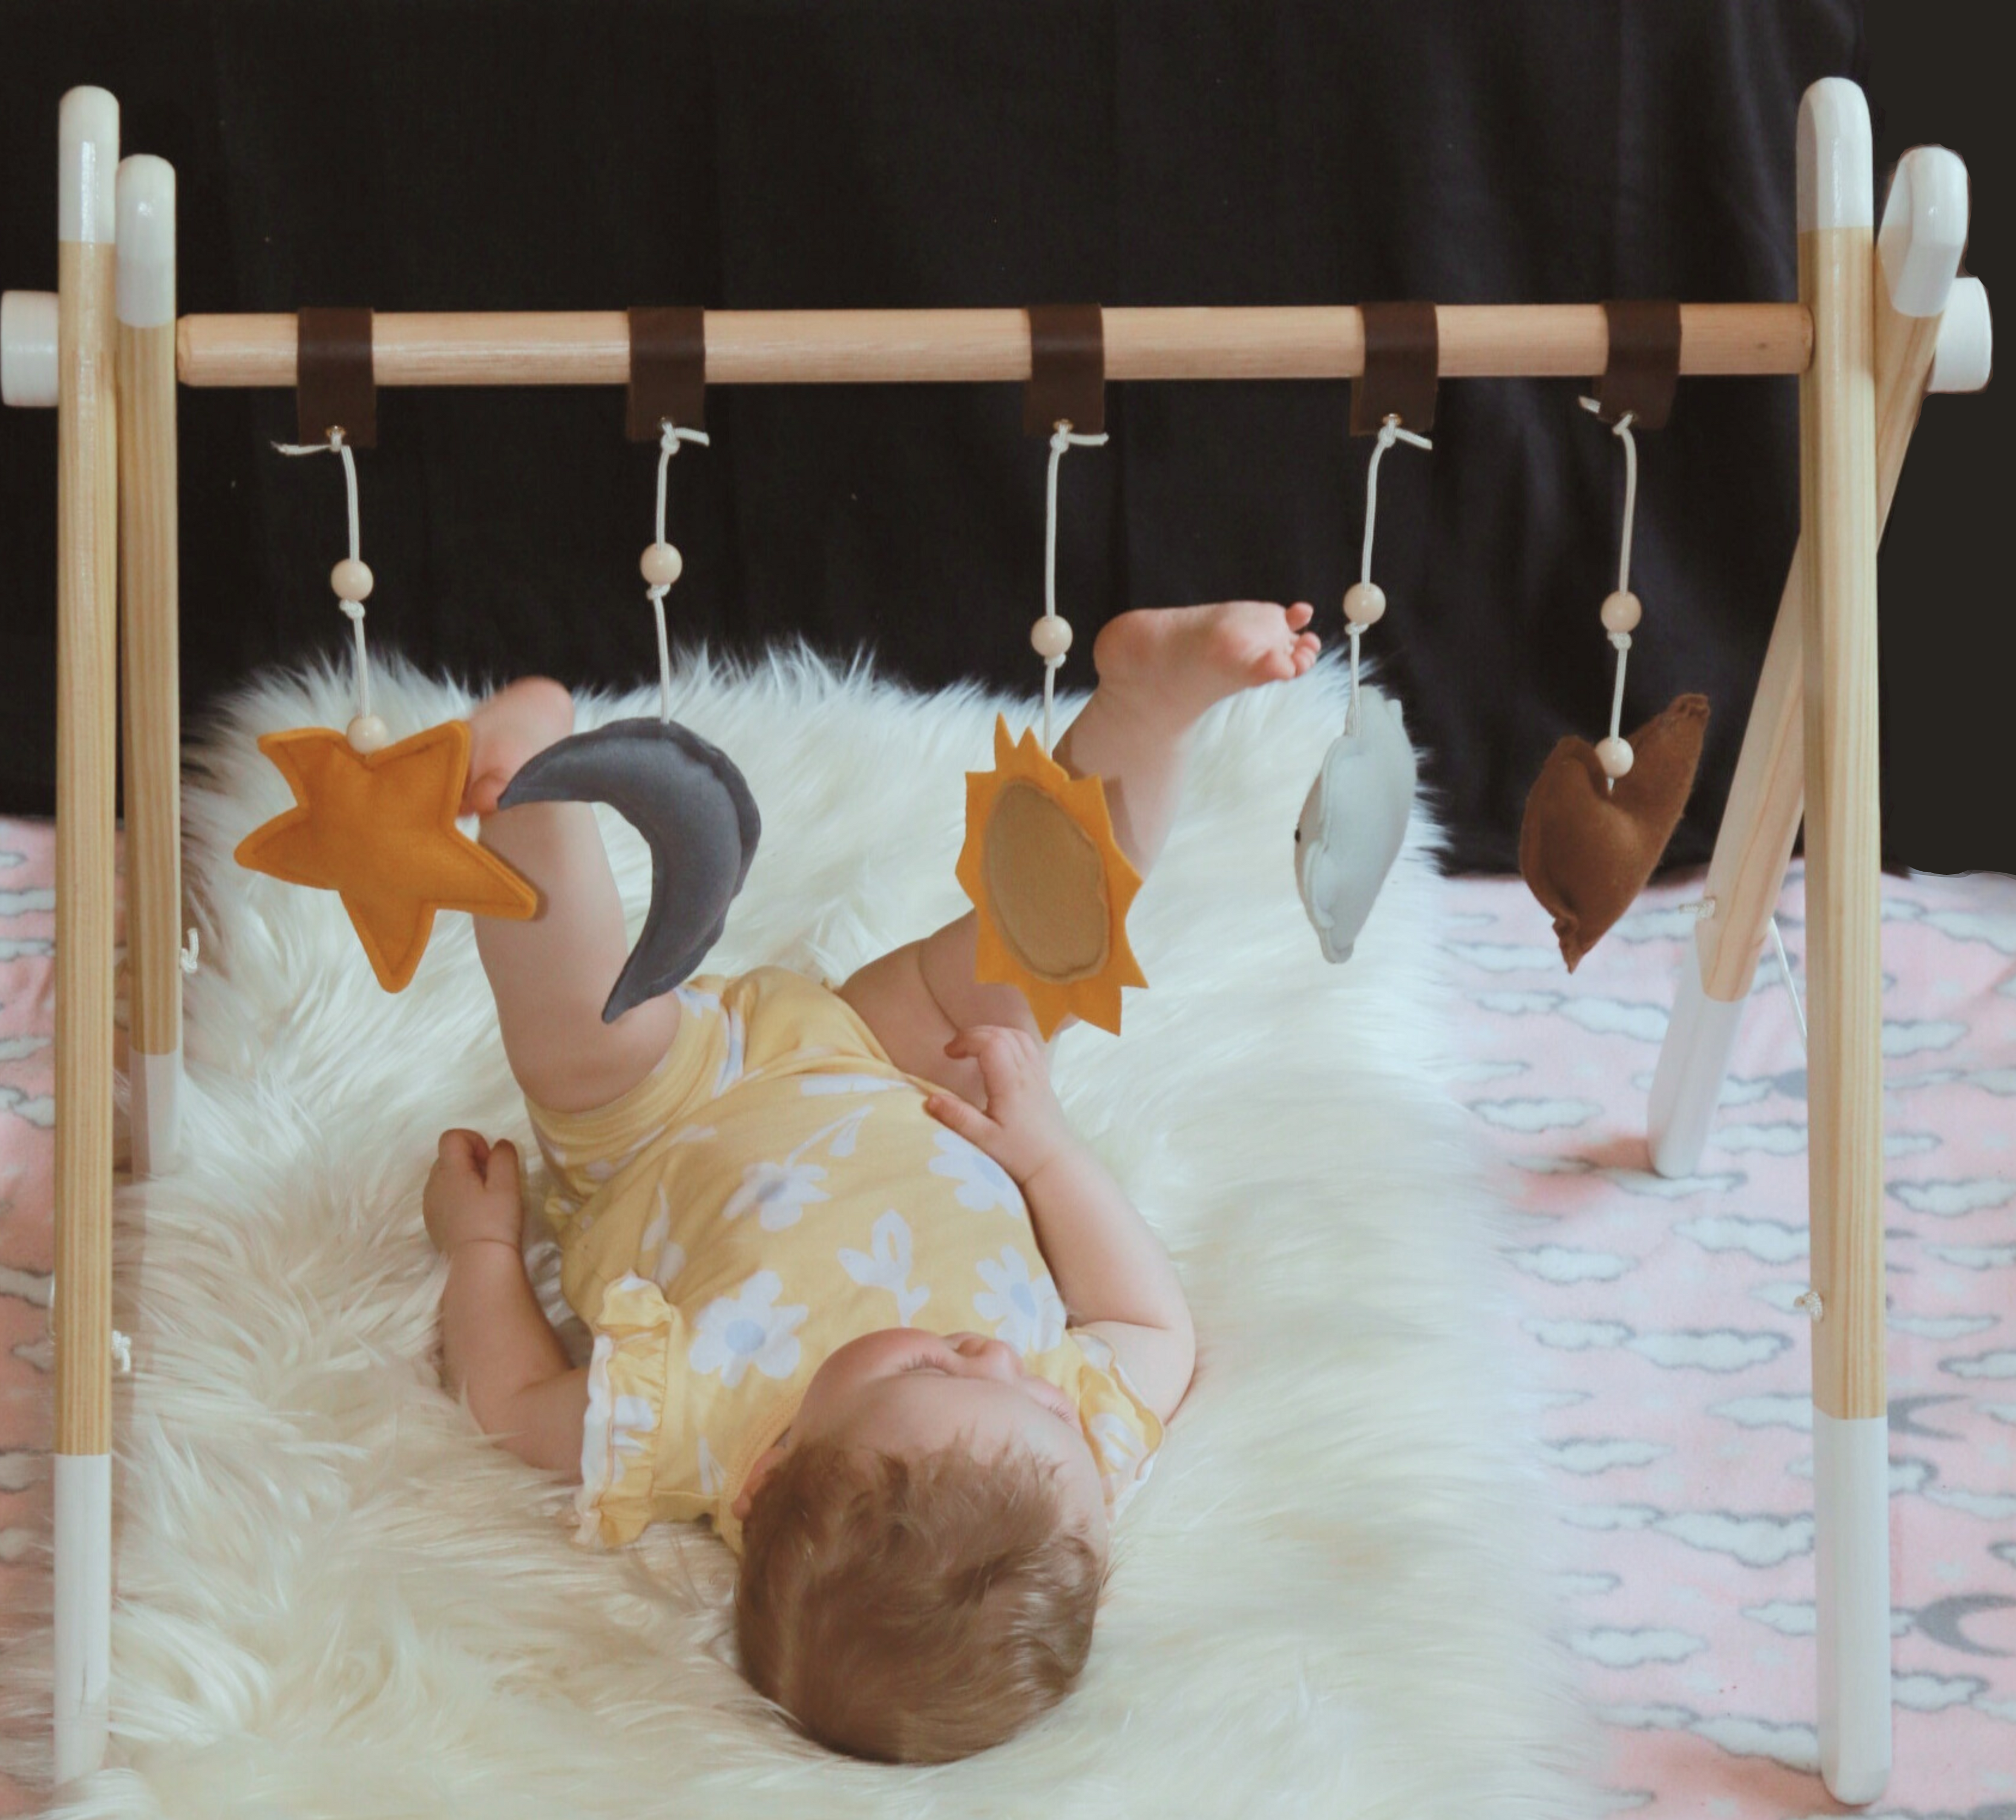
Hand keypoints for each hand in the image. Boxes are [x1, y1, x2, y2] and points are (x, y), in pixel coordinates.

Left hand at [423, 1129, 524, 1255]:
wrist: (478, 1266)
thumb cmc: (495, 1222)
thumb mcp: (507, 1184)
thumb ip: (504, 1156)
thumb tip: (498, 1145)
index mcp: (449, 1171)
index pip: (452, 1137)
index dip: (475, 1140)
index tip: (490, 1162)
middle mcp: (433, 1184)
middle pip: (448, 1156)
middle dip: (471, 1160)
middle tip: (492, 1182)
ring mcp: (430, 1205)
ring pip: (445, 1178)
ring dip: (464, 1179)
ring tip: (484, 1201)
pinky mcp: (432, 1222)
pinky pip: (442, 1197)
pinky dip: (457, 1197)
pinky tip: (474, 1216)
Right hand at [923, 1026, 1075, 1186]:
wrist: (1055, 1165)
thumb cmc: (1020, 1154)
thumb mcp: (984, 1140)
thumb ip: (957, 1117)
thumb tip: (930, 1098)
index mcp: (1011, 1084)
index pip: (991, 1043)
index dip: (967, 1040)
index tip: (949, 1054)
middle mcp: (1027, 1073)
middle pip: (1003, 1034)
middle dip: (975, 1034)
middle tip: (956, 1050)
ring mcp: (1039, 1074)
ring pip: (1019, 1036)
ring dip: (993, 1034)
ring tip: (975, 1048)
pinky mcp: (1044, 1080)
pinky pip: (1030, 1047)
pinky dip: (1010, 1040)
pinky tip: (999, 1055)